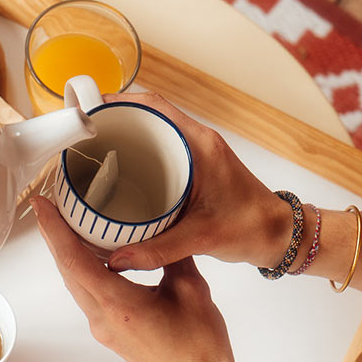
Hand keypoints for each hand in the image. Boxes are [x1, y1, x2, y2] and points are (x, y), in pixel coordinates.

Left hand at [32, 197, 254, 361]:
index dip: (54, 230)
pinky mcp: (110, 332)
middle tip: (49, 205)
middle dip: (54, 235)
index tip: (41, 205)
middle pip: (67, 270)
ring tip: (65, 222)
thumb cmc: (199, 346)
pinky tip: (92, 254)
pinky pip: (88, 294)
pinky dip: (83, 270)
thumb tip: (164, 226)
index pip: (74, 261)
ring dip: (67, 253)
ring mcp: (103, 327)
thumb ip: (171, 254)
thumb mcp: (192, 289)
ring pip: (76, 283)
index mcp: (118, 304)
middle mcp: (102, 317)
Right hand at [100, 93, 291, 272]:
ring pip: (153, 133)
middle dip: (114, 120)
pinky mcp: (195, 169)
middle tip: (81, 135)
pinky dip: (138, 156)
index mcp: (199, 145)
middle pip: (148, 115)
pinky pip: (160, 151)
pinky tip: (118, 176)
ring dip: (125, 137)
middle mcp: (196, 142)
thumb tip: (115, 260)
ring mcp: (196, 154)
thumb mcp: (202, 238)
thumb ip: (157, 250)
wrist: (280, 236)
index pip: (154, 106)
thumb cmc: (252, 228)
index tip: (90, 108)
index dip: (119, 102)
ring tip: (92, 153)